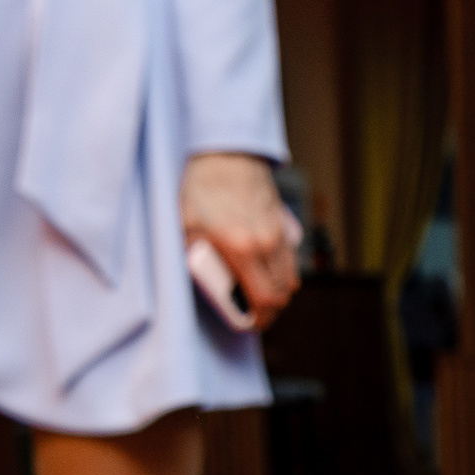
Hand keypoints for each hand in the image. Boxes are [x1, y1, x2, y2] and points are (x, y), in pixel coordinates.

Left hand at [180, 152, 298, 328]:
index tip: (250, 323)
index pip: (265, 300)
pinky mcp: (284, 224)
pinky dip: (282, 272)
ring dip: (277, 292)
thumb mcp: (184, 225)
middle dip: (269, 310)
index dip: (260, 319)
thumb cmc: (200, 185)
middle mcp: (266, 244)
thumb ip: (192, 256)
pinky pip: (290, 260)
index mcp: (241, 248)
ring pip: (290, 278)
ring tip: (258, 293)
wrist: (224, 151)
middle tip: (252, 312)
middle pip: (282, 294)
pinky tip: (265, 270)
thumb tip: (201, 283)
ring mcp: (278, 233)